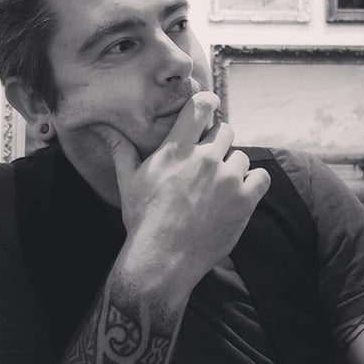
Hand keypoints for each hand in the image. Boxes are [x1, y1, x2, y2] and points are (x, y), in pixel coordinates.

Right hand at [91, 91, 270, 288]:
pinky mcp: (244, 201)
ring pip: (241, 156)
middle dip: (218, 141)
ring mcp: (227, 179)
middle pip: (225, 130)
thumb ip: (120, 149)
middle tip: (207, 160)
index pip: (200, 107)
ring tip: (217, 185)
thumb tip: (101, 128)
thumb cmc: (142, 218)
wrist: (162, 260)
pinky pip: (261, 177)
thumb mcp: (128, 181)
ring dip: (232, 166)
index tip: (210, 106)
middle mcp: (205, 159)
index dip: (208, 102)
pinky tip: (238, 192)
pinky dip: (253, 182)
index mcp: (177, 149)